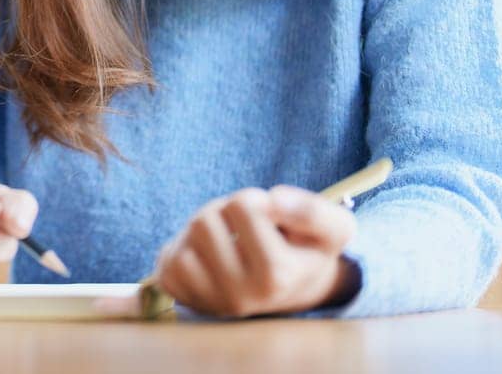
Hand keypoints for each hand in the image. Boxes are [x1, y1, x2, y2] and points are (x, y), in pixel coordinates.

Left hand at [146, 185, 358, 317]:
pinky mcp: (187, 300)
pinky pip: (168, 260)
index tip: (271, 219)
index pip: (242, 206)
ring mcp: (210, 302)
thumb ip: (312, 210)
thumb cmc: (308, 250)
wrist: (292, 290)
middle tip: (244, 228)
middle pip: (204, 220)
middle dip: (223, 211)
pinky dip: (184, 248)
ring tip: (227, 240)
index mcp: (277, 275)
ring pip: (184, 240)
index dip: (255, 199)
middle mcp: (241, 297)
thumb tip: (274, 199)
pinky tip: (208, 257)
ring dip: (203, 229)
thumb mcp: (333, 228)